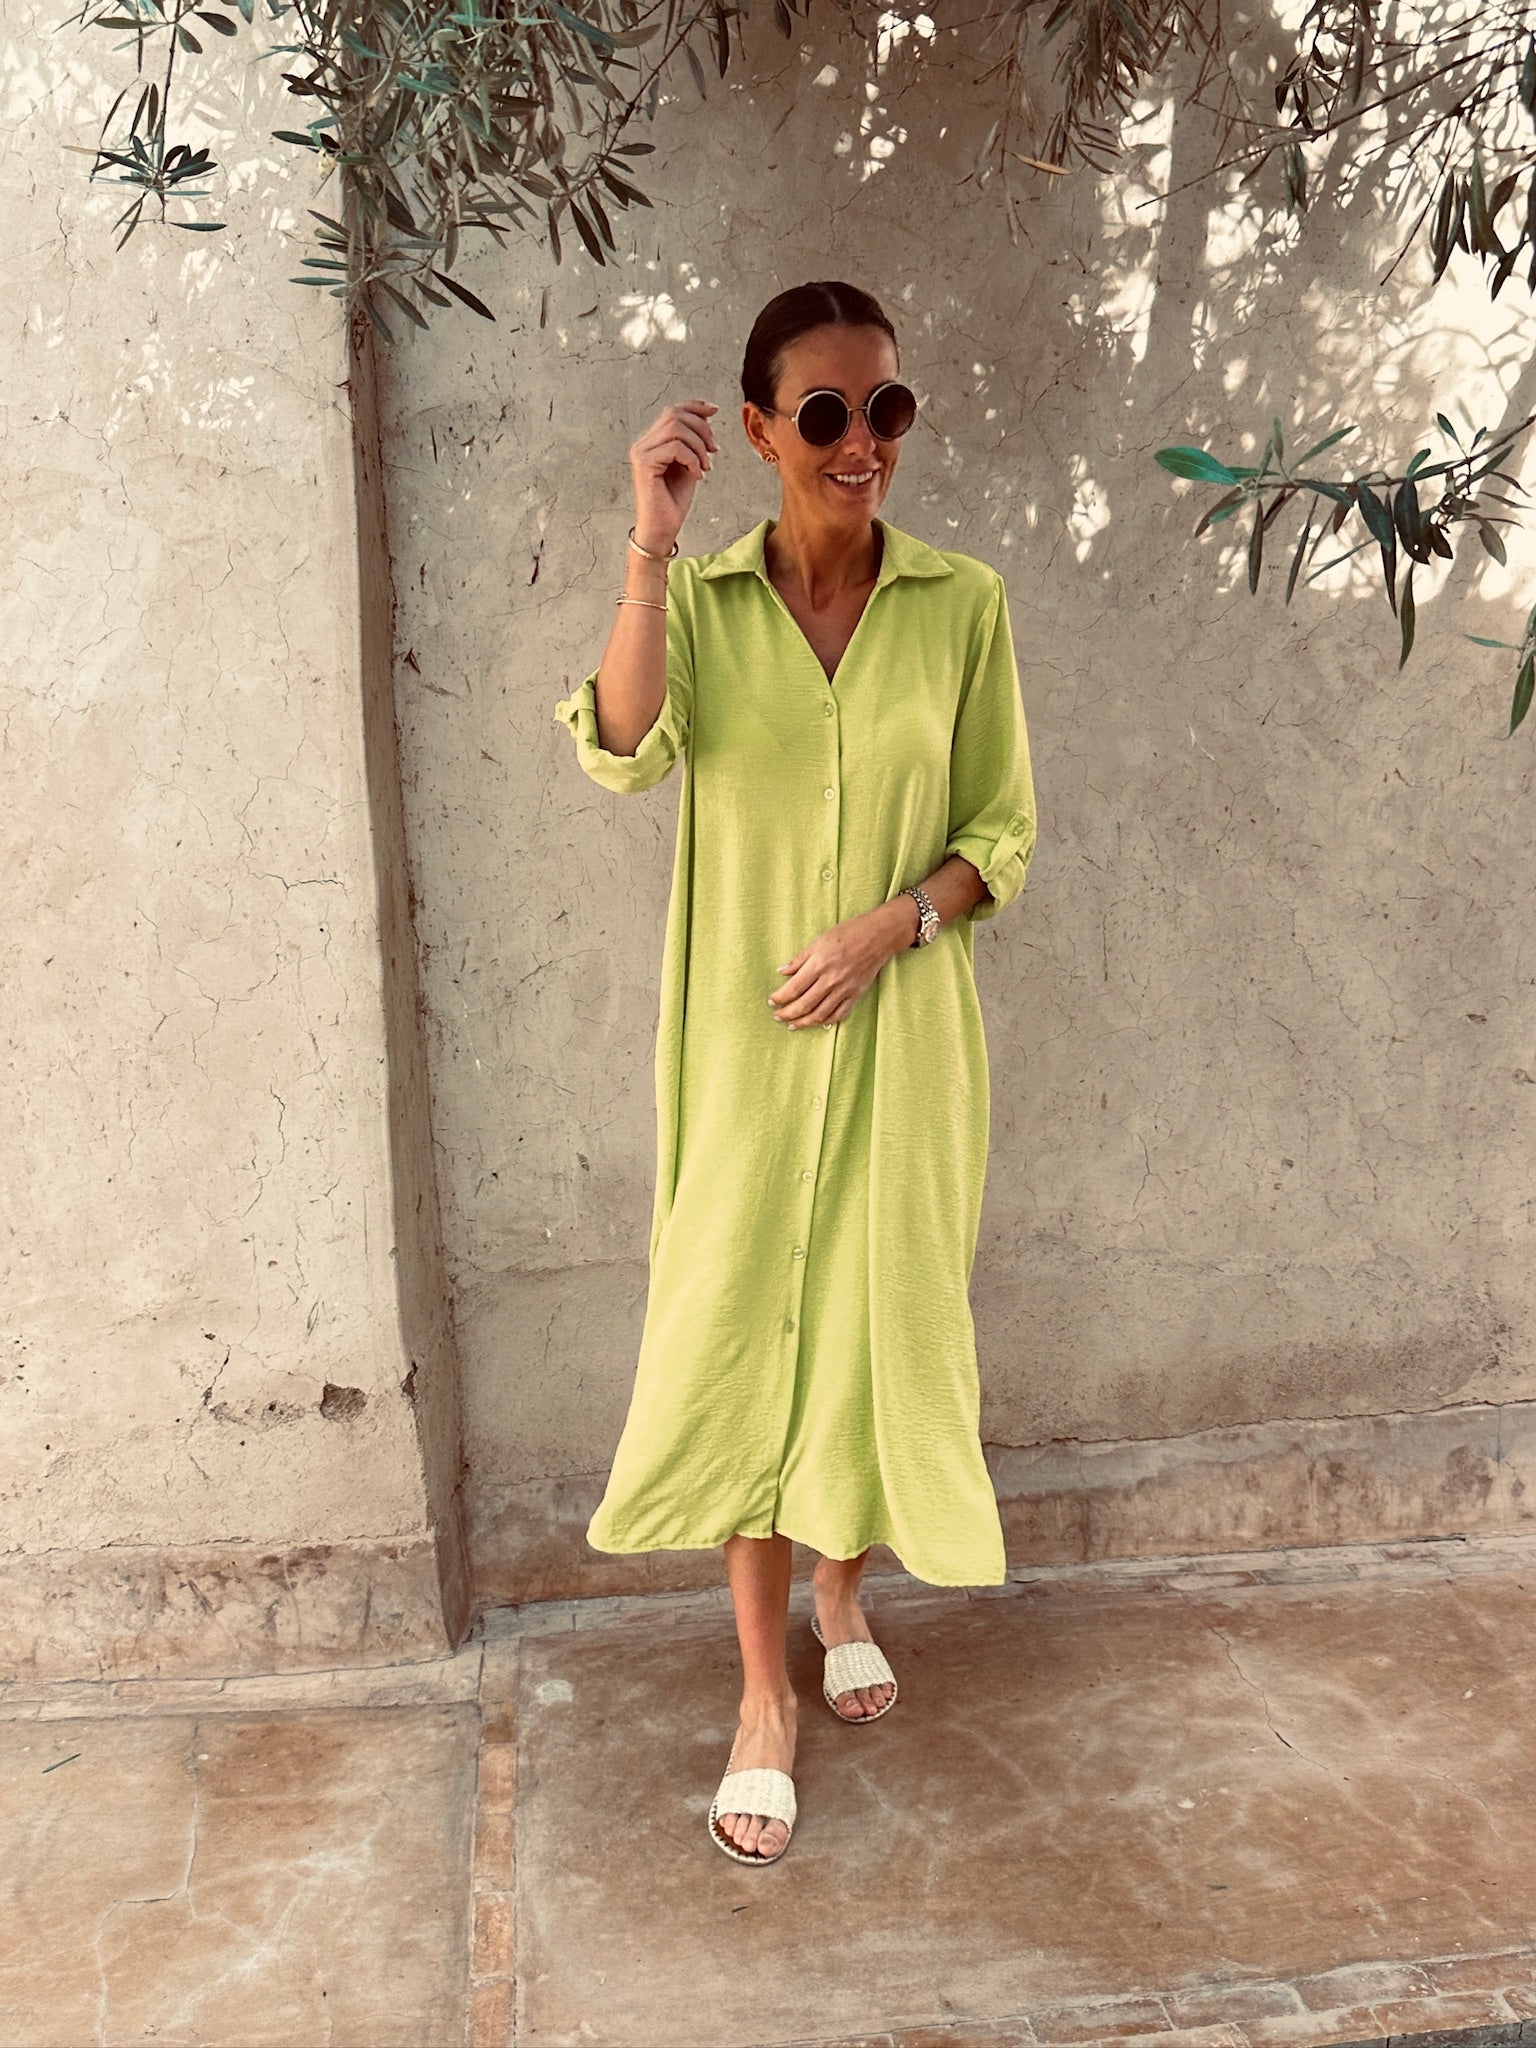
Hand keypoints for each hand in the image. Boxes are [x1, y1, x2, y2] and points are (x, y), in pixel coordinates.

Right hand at [629, 398, 718, 552]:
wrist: (662, 529)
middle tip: (713, 451)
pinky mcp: (644, 464)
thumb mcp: (689, 465)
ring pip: (677, 429)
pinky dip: (692, 459)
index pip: (672, 411)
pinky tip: (696, 475)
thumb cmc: (673, 502)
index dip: (695, 406)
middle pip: (675, 415)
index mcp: (652, 442)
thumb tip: (707, 417)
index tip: (714, 411)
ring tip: (705, 467)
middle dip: (702, 429)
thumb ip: (693, 443)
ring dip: (698, 447)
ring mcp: (641, 453)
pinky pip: (675, 448)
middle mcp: (643, 444)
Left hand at [767, 903, 914, 1028]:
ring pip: (820, 1014)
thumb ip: (800, 959)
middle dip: (787, 1014)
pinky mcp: (856, 995)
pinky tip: (816, 1022)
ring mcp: (844, 989)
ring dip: (803, 1022)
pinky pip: (839, 1014)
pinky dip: (826, 1021)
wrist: (879, 936)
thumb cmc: (848, 933)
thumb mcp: (819, 940)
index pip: (793, 988)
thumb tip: (782, 971)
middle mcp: (831, 980)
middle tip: (777, 1016)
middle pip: (804, 1005)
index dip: (780, 998)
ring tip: (792, 1024)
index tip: (772, 1001)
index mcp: (819, 964)